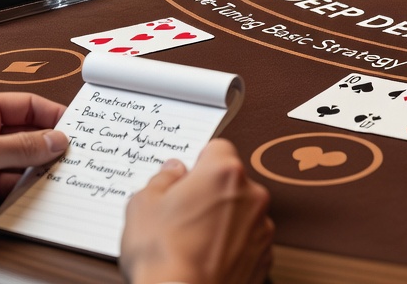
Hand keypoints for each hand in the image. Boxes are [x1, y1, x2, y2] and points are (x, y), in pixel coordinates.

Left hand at [0, 92, 67, 256]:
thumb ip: (21, 147)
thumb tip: (54, 140)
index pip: (24, 105)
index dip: (52, 115)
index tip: (76, 127)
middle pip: (25, 133)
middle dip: (48, 144)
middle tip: (75, 154)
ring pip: (20, 161)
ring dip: (38, 169)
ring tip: (63, 175)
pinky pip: (9, 184)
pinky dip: (24, 188)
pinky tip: (39, 192)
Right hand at [120, 139, 273, 283]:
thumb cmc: (164, 256)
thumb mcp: (142, 206)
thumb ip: (161, 180)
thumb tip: (172, 172)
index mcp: (224, 173)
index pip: (217, 148)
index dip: (198, 162)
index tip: (185, 177)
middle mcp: (251, 196)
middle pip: (231, 182)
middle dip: (210, 193)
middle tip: (182, 213)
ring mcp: (261, 229)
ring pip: (240, 213)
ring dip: (223, 221)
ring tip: (192, 242)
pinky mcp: (264, 258)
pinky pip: (247, 242)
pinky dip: (231, 247)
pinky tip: (206, 258)